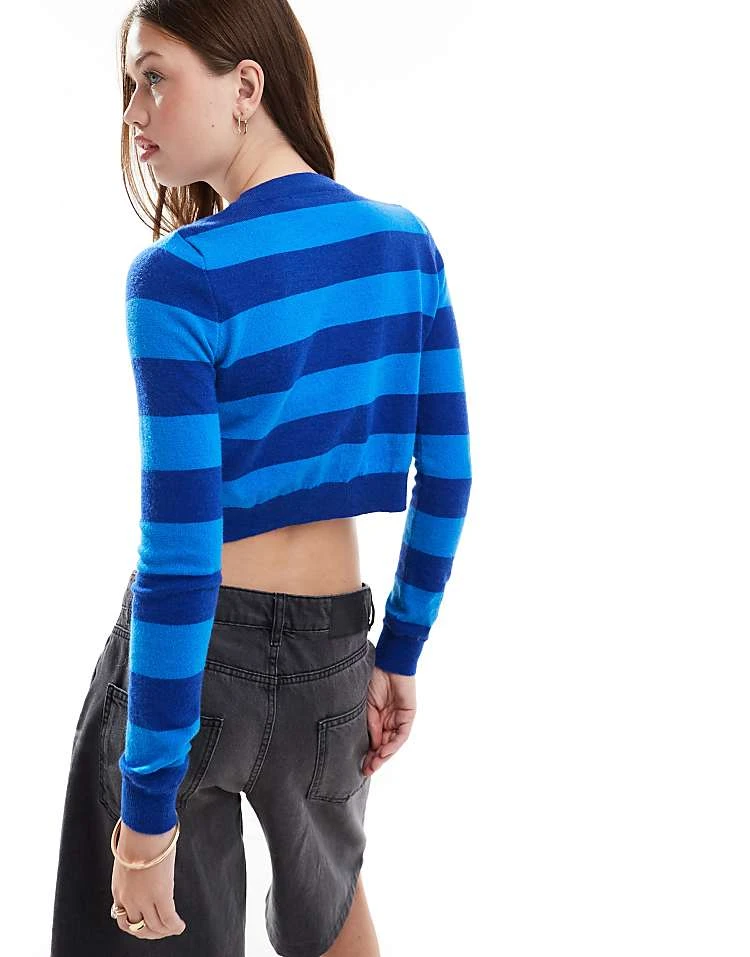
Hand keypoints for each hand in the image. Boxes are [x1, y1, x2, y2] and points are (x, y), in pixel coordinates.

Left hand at [111, 821, 186, 938]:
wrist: (143, 828)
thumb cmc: (137, 835)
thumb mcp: (127, 859)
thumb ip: (133, 870)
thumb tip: (143, 867)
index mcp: (118, 890)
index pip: (122, 918)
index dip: (135, 924)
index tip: (144, 923)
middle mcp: (129, 899)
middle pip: (138, 928)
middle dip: (151, 933)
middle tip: (160, 931)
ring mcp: (144, 899)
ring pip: (154, 927)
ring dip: (165, 931)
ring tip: (173, 928)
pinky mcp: (161, 895)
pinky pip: (168, 919)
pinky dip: (175, 926)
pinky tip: (180, 925)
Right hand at [362, 665, 416, 774]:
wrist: (388, 662)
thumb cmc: (374, 679)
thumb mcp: (367, 706)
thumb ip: (370, 725)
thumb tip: (371, 746)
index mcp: (378, 718)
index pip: (374, 740)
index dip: (367, 754)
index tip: (360, 767)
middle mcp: (389, 721)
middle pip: (384, 745)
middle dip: (375, 759)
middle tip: (366, 771)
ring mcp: (399, 719)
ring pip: (393, 743)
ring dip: (384, 755)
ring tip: (374, 765)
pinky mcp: (409, 716)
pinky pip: (402, 734)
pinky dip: (393, 744)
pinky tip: (384, 752)